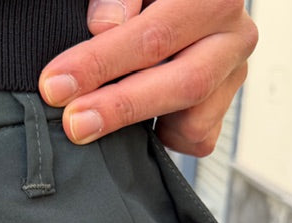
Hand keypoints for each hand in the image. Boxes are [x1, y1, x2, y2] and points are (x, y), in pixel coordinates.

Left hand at [39, 0, 256, 156]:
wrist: (177, 9)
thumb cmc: (140, 2)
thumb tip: (104, 26)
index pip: (155, 36)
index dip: (101, 63)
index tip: (56, 85)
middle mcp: (235, 35)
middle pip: (185, 83)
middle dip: (122, 108)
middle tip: (75, 124)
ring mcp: (234, 75)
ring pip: (196, 121)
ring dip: (141, 126)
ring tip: (100, 116)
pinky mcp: (225, 107)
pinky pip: (198, 138)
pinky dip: (166, 135)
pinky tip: (143, 116)